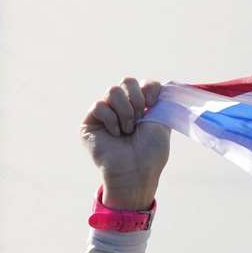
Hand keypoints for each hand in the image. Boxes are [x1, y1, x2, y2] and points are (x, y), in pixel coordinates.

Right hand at [81, 78, 169, 209]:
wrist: (135, 171)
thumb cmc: (151, 153)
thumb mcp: (161, 124)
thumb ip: (158, 102)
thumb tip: (155, 85)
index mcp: (142, 107)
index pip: (143, 83)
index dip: (149, 88)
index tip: (152, 103)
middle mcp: (123, 108)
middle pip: (126, 81)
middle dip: (137, 98)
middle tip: (141, 118)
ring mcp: (106, 113)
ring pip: (113, 91)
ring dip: (126, 111)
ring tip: (129, 130)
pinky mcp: (90, 121)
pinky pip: (100, 106)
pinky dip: (112, 120)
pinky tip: (116, 134)